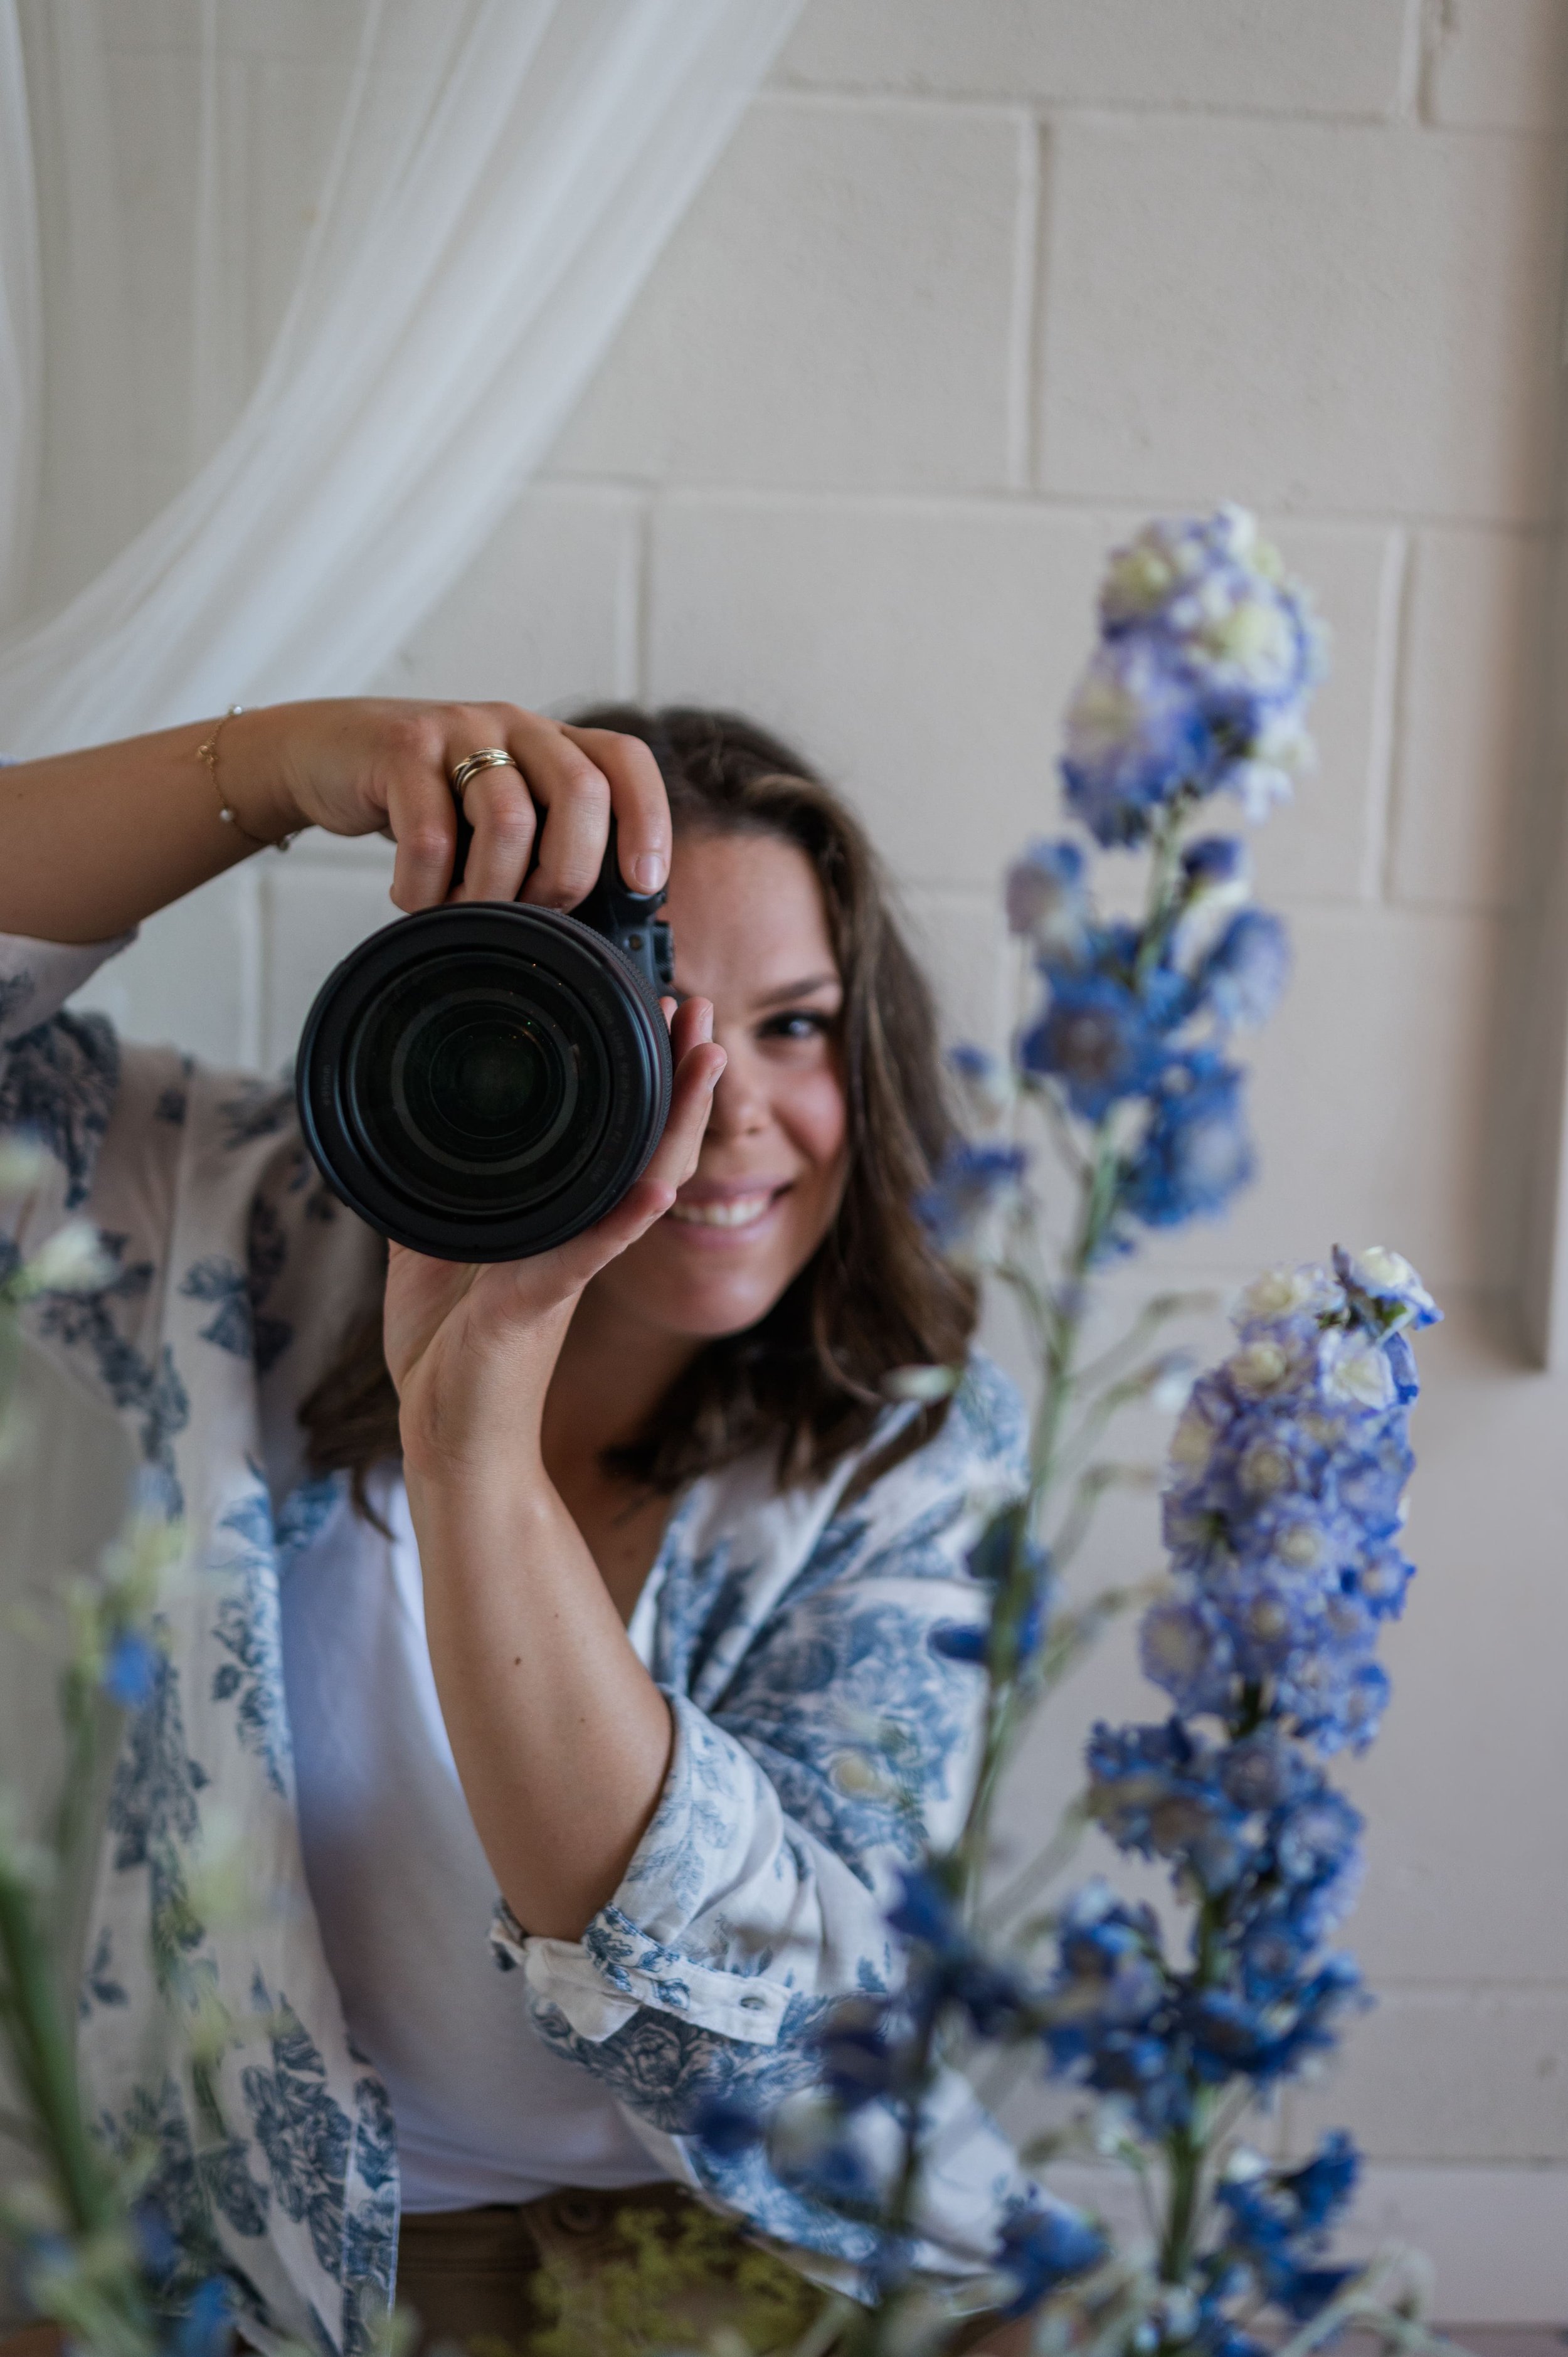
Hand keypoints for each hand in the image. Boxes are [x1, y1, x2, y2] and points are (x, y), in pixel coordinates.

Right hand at [224, 697, 668, 907]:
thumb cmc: (427, 801)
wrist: (326, 754)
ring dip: (490, 893)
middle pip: (581, 794)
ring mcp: (459, 730)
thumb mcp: (495, 815)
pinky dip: (425, 890)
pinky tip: (412, 897)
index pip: (625, 762)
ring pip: (507, 821)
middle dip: (567, 874)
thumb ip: (543, 845)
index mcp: (553, 742)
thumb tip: (600, 930)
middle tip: (534, 915)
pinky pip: (430, 838)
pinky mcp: (402, 748)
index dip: (648, 821)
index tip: (645, 885)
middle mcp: (516, 724)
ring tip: (462, 913)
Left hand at [384, 996, 723, 1481]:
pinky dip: (625, 1221)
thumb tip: (407, 1136)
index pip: (620, 1139)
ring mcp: (565, 1270)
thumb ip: (438, 1195)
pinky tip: (658, 1190)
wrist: (446, 1436)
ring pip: (641, 1184)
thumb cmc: (448, 1351)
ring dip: (678, 1121)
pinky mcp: (538, 1306)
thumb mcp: (433, 1247)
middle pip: (651, 1145)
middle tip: (699, 1008)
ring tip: (706, 1059)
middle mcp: (577, 1238)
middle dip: (680, 1075)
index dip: (648, 1080)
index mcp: (558, 1221)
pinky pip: (590, 1256)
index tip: (660, 1015)